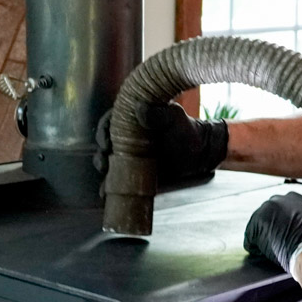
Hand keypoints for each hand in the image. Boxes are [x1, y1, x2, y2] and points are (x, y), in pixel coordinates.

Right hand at [94, 101, 228, 186]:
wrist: (201, 153)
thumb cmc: (187, 130)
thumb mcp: (175, 118)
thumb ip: (159, 113)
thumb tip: (140, 109)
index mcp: (132, 121)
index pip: (110, 122)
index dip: (103, 130)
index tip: (106, 140)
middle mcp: (128, 139)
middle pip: (105, 145)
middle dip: (100, 153)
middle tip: (104, 160)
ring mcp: (131, 157)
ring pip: (109, 163)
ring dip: (103, 169)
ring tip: (105, 174)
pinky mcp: (137, 174)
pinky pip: (120, 180)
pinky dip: (110, 186)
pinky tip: (104, 192)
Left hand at [244, 192, 301, 276]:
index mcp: (295, 197)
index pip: (285, 209)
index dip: (287, 223)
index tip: (290, 234)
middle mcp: (277, 200)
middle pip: (270, 215)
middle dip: (274, 228)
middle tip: (280, 243)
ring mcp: (264, 212)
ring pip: (260, 226)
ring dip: (264, 238)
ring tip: (272, 251)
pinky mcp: (255, 227)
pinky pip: (251, 240)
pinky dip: (255, 248)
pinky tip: (262, 255)